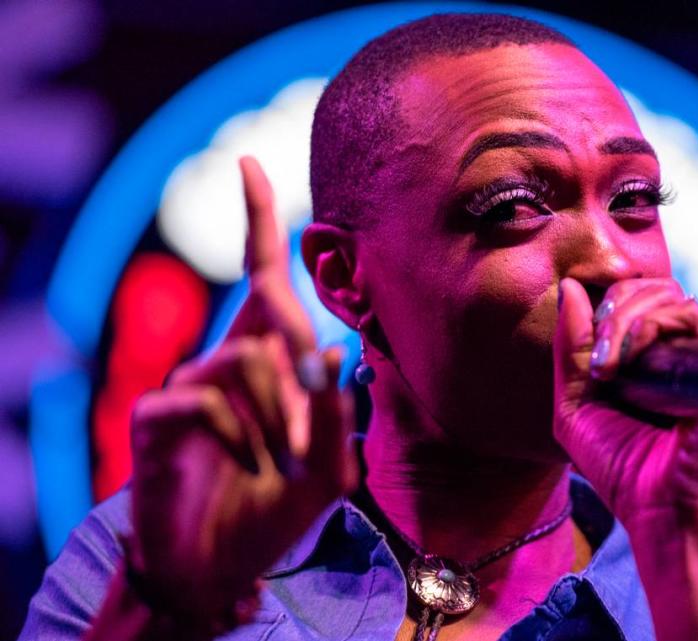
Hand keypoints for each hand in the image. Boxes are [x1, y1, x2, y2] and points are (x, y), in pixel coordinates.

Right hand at [126, 156, 358, 621]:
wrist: (215, 567)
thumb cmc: (271, 512)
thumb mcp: (325, 473)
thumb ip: (335, 417)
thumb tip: (336, 354)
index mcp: (268, 361)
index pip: (262, 276)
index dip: (258, 222)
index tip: (249, 164)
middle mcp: (228, 359)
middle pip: (261, 297)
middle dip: (297, 337)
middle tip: (307, 406)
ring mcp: (189, 386)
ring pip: (246, 357)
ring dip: (279, 416)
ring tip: (284, 462)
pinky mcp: (156, 418)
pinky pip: (203, 399)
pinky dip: (240, 437)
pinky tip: (247, 465)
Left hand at [552, 277, 697, 528]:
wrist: (657, 506)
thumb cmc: (619, 464)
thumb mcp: (575, 404)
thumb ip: (570, 349)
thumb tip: (569, 287)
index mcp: (648, 353)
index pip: (629, 297)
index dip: (601, 308)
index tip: (588, 355)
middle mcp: (679, 346)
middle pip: (647, 288)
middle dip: (611, 308)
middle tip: (598, 359)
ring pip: (666, 294)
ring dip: (624, 318)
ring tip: (610, 365)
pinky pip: (690, 312)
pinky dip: (652, 323)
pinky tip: (631, 356)